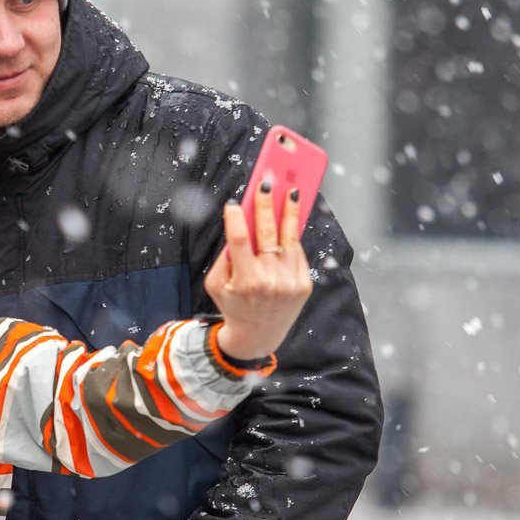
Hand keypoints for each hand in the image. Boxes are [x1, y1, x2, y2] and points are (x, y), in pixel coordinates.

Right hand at [205, 185, 312, 361]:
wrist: (257, 336)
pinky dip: (293, 234)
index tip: (234, 203)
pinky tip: (291, 217)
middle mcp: (269, 281)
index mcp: (244, 281)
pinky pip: (297, 252)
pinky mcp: (303, 285)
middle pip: (267, 233)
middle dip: (265, 205)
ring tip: (291, 191)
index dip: (236, 218)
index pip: (239, 240)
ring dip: (289, 212)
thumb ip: (224, 257)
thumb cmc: (232, 304)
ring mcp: (289, 283)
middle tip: (266, 183)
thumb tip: (239, 224)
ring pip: (289, 239)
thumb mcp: (215, 284)